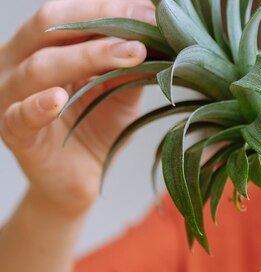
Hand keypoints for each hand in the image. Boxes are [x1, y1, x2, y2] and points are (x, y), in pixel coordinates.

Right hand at [0, 0, 154, 215]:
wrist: (80, 179)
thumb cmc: (96, 127)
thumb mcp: (119, 92)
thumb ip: (130, 66)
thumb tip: (159, 34)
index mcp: (42, 45)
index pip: (69, 13)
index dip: (109, 8)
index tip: (151, 11)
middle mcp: (19, 61)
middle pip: (51, 26)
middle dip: (101, 20)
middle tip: (145, 25)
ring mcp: (11, 96)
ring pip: (40, 66)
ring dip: (87, 56)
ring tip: (129, 54)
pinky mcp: (13, 133)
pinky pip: (20, 115)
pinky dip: (38, 105)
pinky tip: (59, 99)